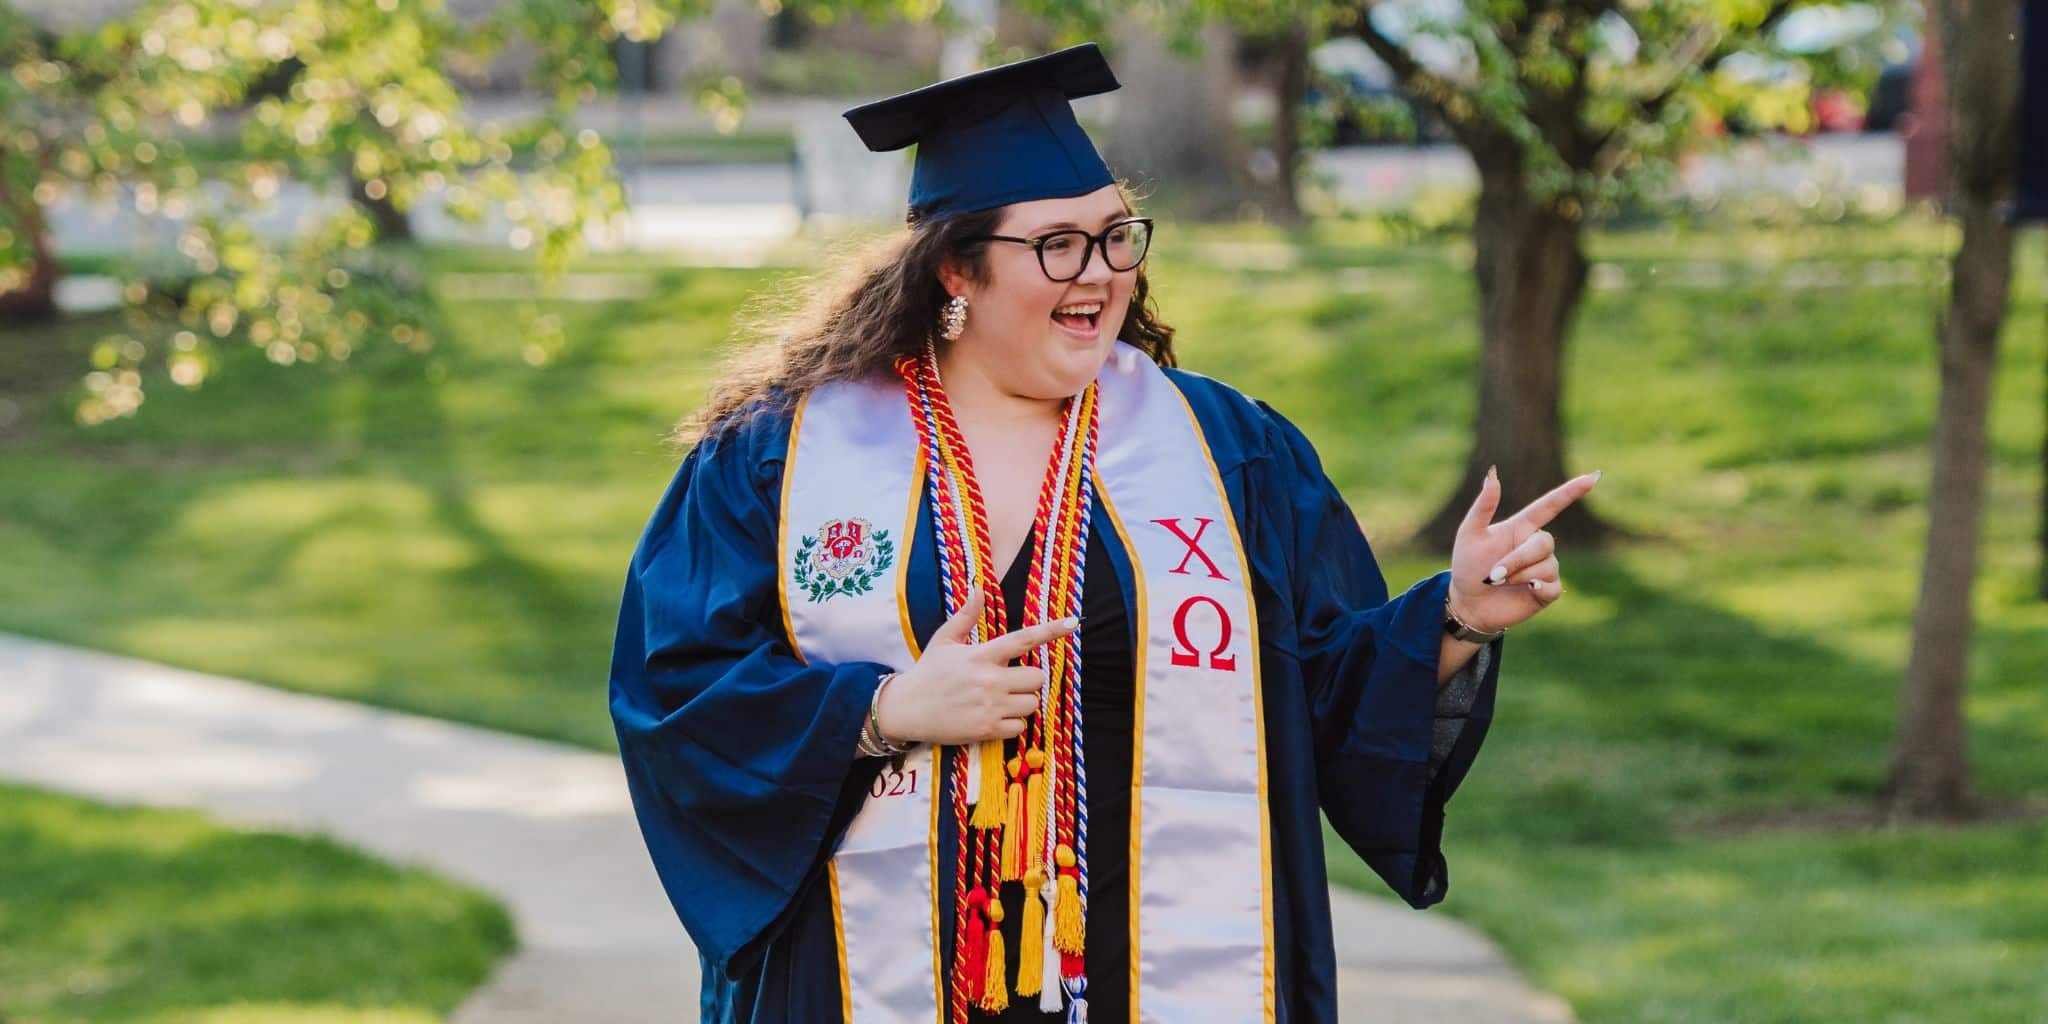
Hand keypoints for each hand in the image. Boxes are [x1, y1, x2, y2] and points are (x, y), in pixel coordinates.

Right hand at [874, 585, 1079, 746]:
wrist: (906, 709)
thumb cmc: (928, 672)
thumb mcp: (944, 640)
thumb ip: (966, 616)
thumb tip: (979, 588)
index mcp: (981, 655)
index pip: (1023, 639)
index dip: (1051, 630)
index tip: (1073, 622)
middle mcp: (989, 680)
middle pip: (1037, 677)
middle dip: (1029, 678)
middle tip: (1010, 679)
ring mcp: (990, 707)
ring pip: (1032, 703)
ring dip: (1023, 701)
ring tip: (1002, 699)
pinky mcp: (987, 730)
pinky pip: (1020, 727)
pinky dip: (1013, 723)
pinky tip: (995, 717)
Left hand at [1446, 467, 1601, 633]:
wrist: (1468, 603)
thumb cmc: (1467, 566)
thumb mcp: (1469, 534)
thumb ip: (1483, 506)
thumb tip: (1493, 474)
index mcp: (1521, 527)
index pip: (1551, 505)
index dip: (1571, 491)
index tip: (1592, 478)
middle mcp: (1536, 545)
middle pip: (1545, 542)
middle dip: (1519, 558)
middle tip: (1494, 573)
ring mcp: (1544, 568)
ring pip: (1547, 565)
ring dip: (1519, 575)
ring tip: (1498, 582)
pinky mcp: (1547, 591)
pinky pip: (1551, 586)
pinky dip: (1536, 588)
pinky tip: (1525, 590)